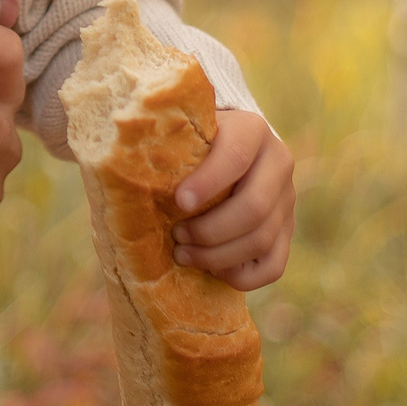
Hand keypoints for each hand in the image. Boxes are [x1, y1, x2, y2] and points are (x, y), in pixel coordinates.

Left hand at [170, 109, 295, 289]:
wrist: (228, 146)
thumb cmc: (191, 141)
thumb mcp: (184, 131)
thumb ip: (165, 141)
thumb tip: (118, 166)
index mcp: (251, 129)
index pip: (235, 157)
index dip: (207, 183)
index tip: (178, 202)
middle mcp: (278, 162)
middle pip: (254, 208)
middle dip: (210, 230)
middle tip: (176, 236)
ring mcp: (287, 199)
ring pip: (262, 240)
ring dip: (218, 256)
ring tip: (184, 254)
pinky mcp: (287, 230)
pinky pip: (273, 266)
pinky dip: (241, 276)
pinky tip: (212, 269)